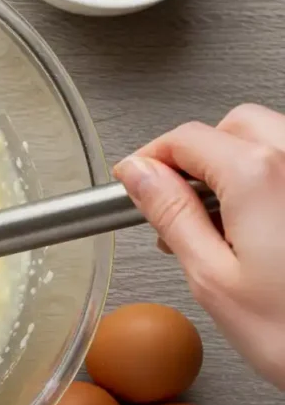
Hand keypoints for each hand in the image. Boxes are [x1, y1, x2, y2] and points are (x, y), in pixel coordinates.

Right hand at [113, 103, 284, 389]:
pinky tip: (266, 230)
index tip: (134, 184)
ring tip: (225, 224)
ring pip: (274, 140)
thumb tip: (139, 175)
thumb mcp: (213, 278)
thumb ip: (171, 214)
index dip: (149, 160)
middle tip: (177, 204)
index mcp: (259, 176)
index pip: (184, 139)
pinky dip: (274, 184)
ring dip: (240, 165)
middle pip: (234, 125)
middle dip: (199, 155)